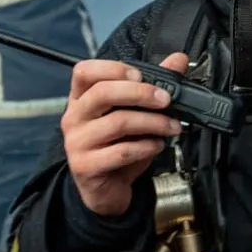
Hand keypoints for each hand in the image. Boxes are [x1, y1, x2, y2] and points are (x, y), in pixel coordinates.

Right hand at [61, 52, 187, 217]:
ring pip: (117, 122)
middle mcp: (74, 117)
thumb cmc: (117, 147)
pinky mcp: (86, 166)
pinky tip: (157, 145)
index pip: (84, 71)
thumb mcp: (134, 113)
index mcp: (81, 99)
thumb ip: (153, 84)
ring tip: (172, 126)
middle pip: (102, 93)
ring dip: (153, 122)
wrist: (105, 191)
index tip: (140, 74)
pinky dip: (146, 146)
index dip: (112, 68)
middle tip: (166, 99)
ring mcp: (77, 142)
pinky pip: (121, 151)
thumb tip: (178, 60)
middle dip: (140, 93)